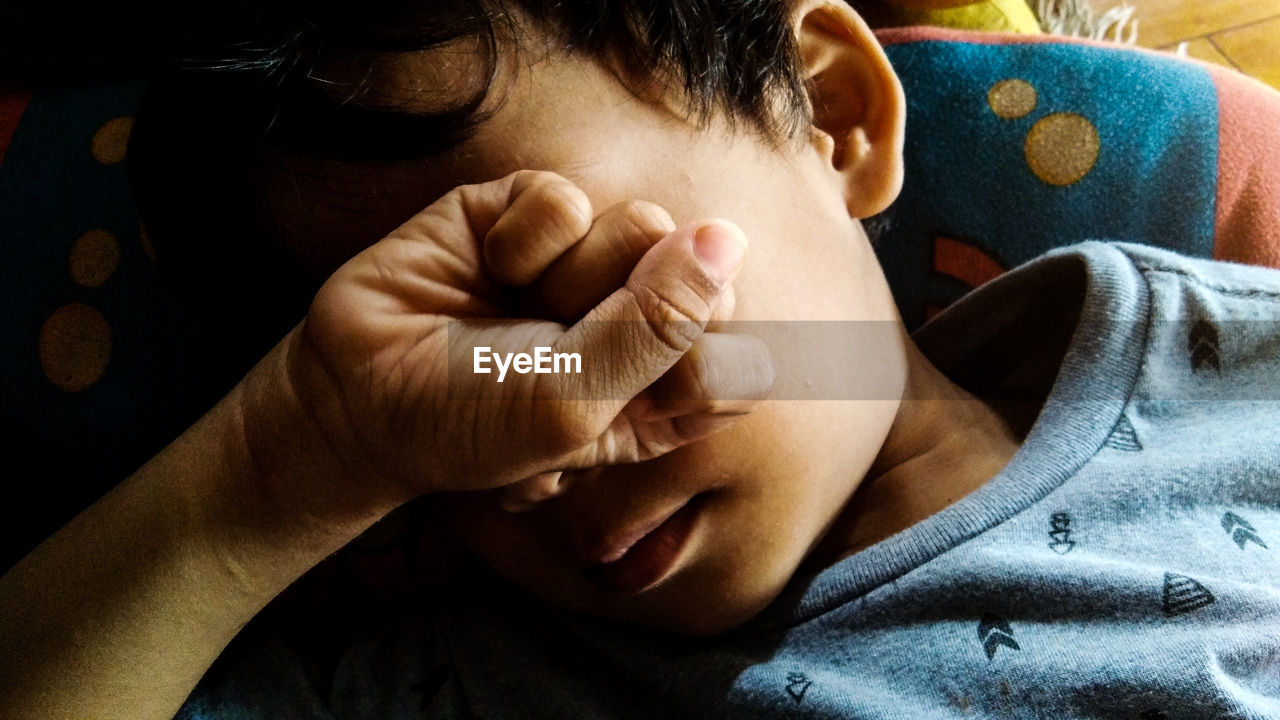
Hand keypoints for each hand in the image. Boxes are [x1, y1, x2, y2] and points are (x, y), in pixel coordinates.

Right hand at [239, 171, 773, 521]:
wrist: (356, 392)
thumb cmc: (470, 423)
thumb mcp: (572, 405)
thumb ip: (656, 329)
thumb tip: (726, 238)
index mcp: (664, 391)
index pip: (741, 357)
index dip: (695, 360)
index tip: (626, 388)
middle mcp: (639, 319)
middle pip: (699, 281)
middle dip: (623, 318)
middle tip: (554, 351)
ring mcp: (590, 260)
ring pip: (642, 225)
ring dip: (569, 279)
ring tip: (514, 311)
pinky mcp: (535, 212)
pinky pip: (566, 197)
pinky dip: (522, 239)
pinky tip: (489, 267)